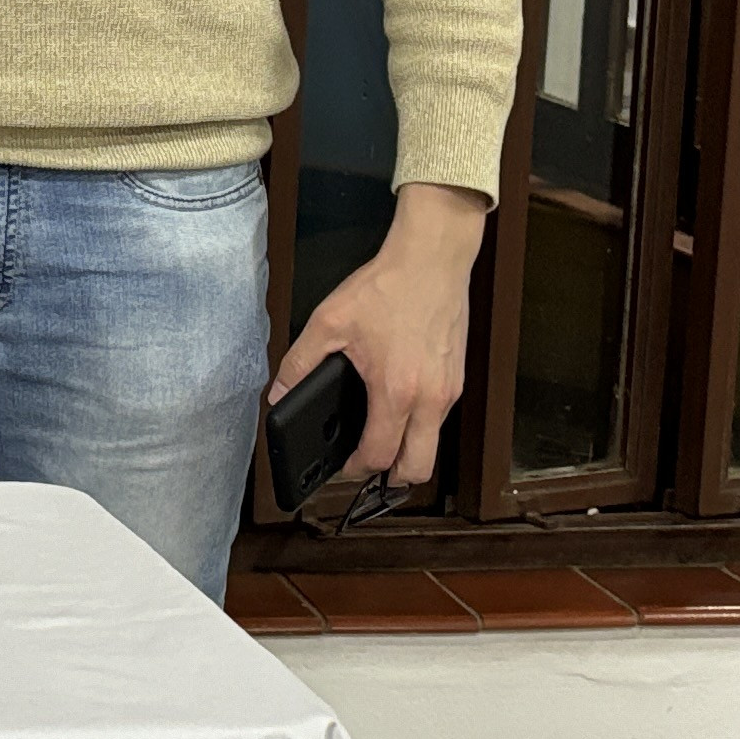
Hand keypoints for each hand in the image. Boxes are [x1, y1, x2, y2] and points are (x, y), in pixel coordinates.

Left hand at [269, 182, 487, 491]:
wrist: (432, 259)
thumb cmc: (389, 286)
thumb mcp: (329, 321)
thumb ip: (299, 361)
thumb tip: (280, 392)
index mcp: (397, 391)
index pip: (379, 456)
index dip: (356, 471)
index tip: (342, 467)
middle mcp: (431, 398)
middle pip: (417, 469)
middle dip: (391, 480)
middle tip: (366, 469)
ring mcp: (450, 390)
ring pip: (432, 445)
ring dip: (408, 452)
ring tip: (380, 440)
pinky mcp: (458, 378)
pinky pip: (440, 420)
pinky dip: (420, 427)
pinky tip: (398, 408)